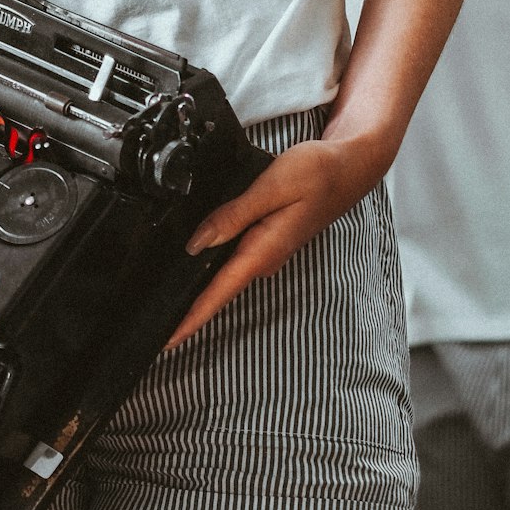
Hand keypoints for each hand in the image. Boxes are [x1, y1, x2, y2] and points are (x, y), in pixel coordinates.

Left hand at [165, 136, 382, 347]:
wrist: (351, 167)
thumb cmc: (319, 173)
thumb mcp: (272, 186)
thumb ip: (234, 214)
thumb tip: (198, 242)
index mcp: (264, 250)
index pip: (219, 293)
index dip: (191, 320)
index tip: (167, 342)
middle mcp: (264, 258)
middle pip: (217, 292)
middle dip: (188, 314)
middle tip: (157, 331)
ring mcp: (266, 252)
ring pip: (224, 278)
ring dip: (198, 295)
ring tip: (169, 311)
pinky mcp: (267, 241)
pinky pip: (233, 261)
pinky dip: (212, 271)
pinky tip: (196, 270)